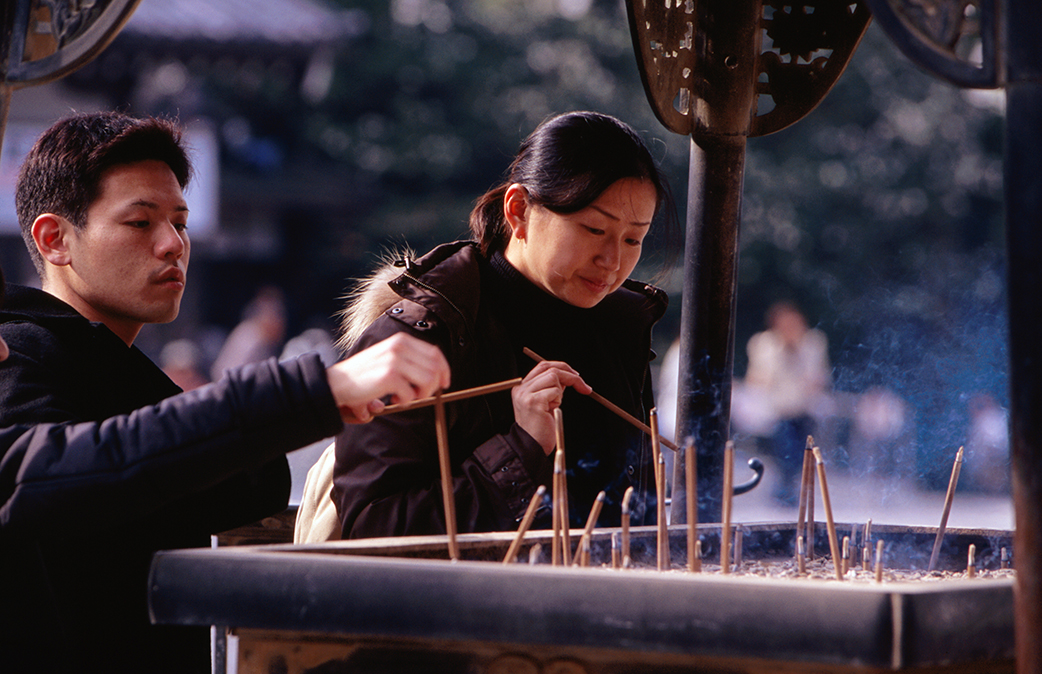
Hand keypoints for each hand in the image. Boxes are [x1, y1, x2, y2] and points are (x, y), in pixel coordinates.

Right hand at [326, 333, 450, 422]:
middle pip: (435, 367)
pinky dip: (406, 401)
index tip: (445, 383)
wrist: (337, 383)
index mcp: (401, 341)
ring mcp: (394, 360)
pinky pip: (411, 394)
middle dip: (432, 386)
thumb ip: (409, 362)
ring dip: (420, 394)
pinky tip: (393, 399)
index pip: (435, 353)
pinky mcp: (389, 376)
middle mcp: (399, 347)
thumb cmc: (363, 375)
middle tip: (418, 394)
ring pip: (428, 381)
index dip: (444, 369)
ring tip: (404, 397)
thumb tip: (436, 375)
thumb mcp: (388, 359)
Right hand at [511, 360, 591, 454]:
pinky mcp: (533, 402)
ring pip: (553, 377)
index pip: (543, 366)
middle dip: (570, 375)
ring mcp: (526, 394)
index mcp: (522, 387)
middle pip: (549, 368)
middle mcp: (521, 388)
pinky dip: (558, 399)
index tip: (576, 376)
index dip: (562, 367)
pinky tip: (552, 411)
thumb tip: (568, 377)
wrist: (532, 447)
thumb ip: (551, 388)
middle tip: (584, 387)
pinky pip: (555, 391)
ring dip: (561, 391)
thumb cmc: (541, 429)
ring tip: (555, 406)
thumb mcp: (545, 403)